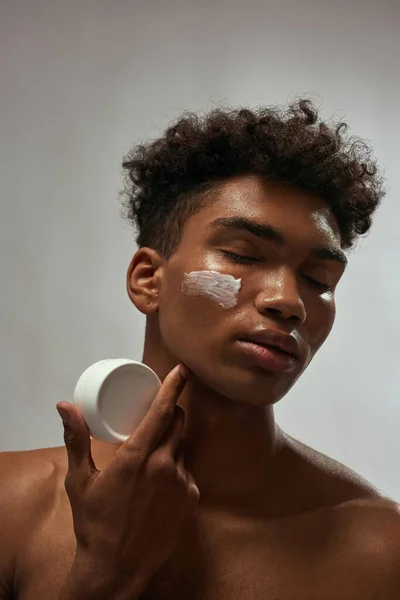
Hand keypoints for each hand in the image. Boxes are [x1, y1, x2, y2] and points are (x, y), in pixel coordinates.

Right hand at [56, 363, 198, 598]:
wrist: (116, 568)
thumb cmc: (94, 522)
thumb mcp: (80, 480)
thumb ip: (76, 439)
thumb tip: (66, 406)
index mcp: (137, 456)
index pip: (162, 410)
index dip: (174, 386)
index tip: (182, 369)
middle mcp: (164, 465)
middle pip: (178, 422)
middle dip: (170, 413)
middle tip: (155, 417)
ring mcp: (181, 483)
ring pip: (182, 447)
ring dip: (171, 443)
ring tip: (151, 459)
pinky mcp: (192, 498)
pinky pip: (188, 471)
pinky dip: (176, 469)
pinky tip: (160, 484)